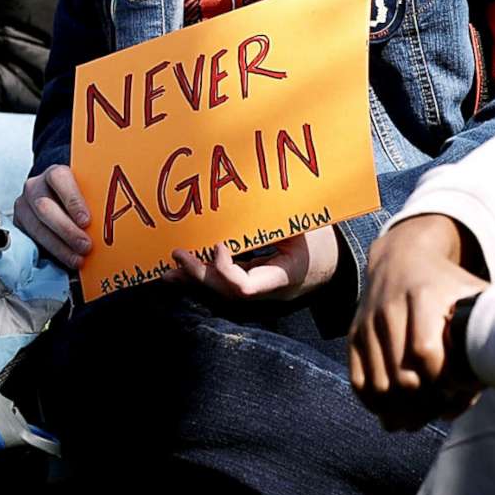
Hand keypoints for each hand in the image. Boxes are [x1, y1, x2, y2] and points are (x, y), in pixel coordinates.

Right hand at [15, 162, 93, 269]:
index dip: (73, 200)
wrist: (56, 198)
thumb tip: (114, 216)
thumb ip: (94, 199)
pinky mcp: (19, 224)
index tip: (86, 221)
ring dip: (59, 246)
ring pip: (37, 227)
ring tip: (77, 259)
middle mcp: (35, 187)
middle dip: (67, 230)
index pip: (59, 179)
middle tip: (85, 245)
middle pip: (45, 207)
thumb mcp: (86, 191)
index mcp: (54, 173)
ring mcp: (24, 206)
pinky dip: (51, 253)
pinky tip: (65, 259)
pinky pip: (32, 241)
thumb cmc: (77, 196)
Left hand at [168, 225, 340, 301]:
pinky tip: (177, 271)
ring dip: (192, 279)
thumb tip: (247, 202)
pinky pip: (222, 283)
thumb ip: (279, 220)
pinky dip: (200, 275)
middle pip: (227, 292)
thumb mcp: (306, 228)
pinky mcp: (249, 281)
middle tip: (179, 253)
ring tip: (166, 270)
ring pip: (220, 291)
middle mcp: (267, 289)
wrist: (328, 264)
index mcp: (284, 276)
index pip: (248, 287)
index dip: (227, 270)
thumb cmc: (319, 240)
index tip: (219, 246)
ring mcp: (257, 289)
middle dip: (200, 274)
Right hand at [350, 214, 489, 428]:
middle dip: (423, 405)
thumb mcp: (473, 298)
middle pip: (402, 377)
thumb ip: (482, 343)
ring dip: (400, 413)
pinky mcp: (354, 336)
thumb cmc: (448, 287)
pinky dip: (376, 405)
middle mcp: (390, 308)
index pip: (426, 351)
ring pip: (379, 387)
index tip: (458, 388)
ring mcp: (368, 323)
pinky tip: (394, 411)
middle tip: (439, 411)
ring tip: (419, 419)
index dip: (444, 380)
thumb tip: (458, 403)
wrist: (403, 258)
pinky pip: (359, 383)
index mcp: (423, 295)